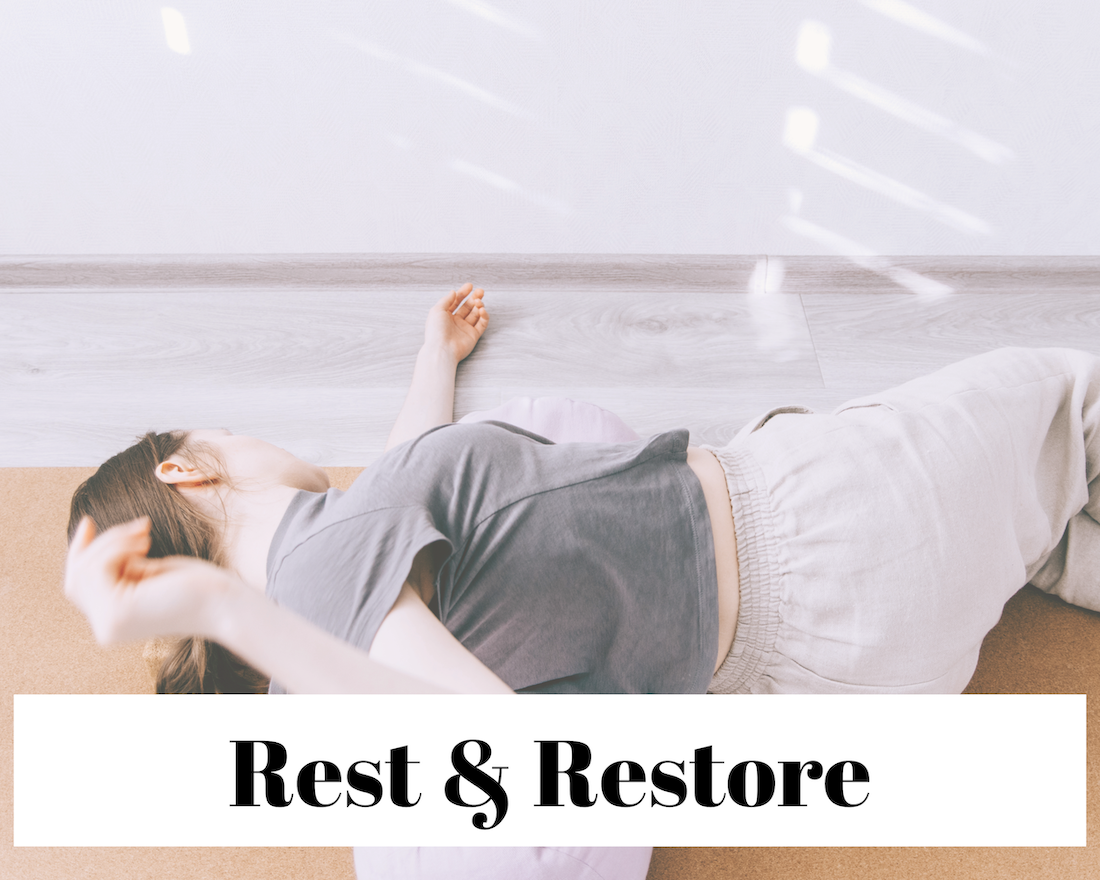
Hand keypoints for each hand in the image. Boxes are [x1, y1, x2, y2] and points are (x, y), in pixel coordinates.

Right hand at [64, 517, 236, 644]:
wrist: (224, 600)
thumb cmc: (198, 585)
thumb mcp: (151, 572)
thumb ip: (122, 567)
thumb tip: (94, 546)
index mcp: (114, 622)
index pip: (80, 587)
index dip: (79, 554)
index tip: (87, 522)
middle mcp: (107, 630)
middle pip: (77, 578)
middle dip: (101, 543)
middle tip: (140, 525)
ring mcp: (109, 626)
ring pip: (85, 570)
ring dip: (114, 541)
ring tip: (147, 534)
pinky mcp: (117, 614)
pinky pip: (98, 568)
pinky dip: (118, 546)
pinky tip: (145, 543)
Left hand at [423, 283, 488, 363]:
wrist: (442, 349)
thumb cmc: (436, 331)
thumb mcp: (437, 310)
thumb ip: (447, 299)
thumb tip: (453, 292)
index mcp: (446, 315)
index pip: (456, 301)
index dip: (463, 293)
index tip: (470, 286)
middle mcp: (456, 322)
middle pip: (468, 306)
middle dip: (474, 298)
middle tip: (480, 291)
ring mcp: (465, 328)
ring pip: (475, 314)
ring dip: (479, 306)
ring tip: (479, 301)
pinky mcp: (473, 336)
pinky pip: (481, 324)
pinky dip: (484, 316)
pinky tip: (482, 310)